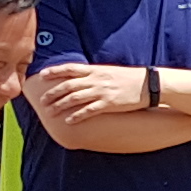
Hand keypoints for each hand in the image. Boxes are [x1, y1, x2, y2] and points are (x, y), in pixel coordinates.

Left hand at [26, 60, 141, 129]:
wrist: (148, 85)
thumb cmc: (129, 78)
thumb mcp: (109, 71)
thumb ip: (93, 74)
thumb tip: (79, 77)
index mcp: (95, 70)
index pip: (70, 68)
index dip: (55, 72)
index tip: (42, 76)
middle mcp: (96, 79)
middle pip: (68, 86)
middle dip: (53, 93)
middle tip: (42, 101)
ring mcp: (101, 92)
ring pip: (74, 98)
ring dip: (60, 106)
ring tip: (50, 112)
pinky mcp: (108, 104)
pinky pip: (88, 110)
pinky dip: (76, 116)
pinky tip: (68, 121)